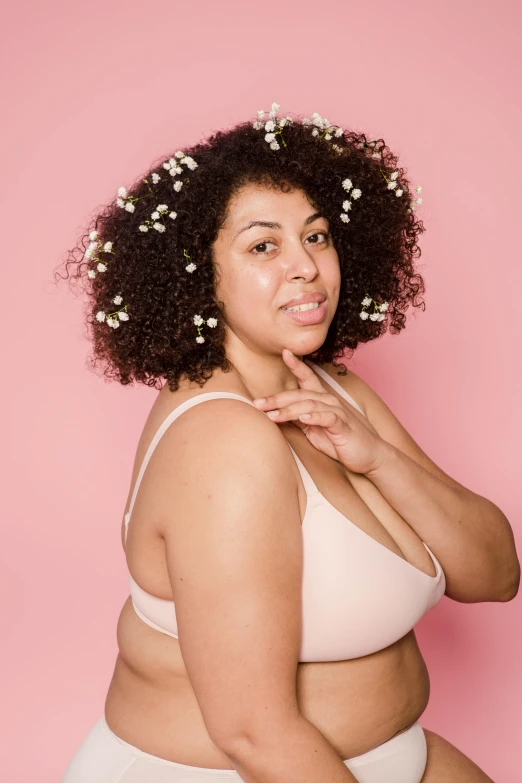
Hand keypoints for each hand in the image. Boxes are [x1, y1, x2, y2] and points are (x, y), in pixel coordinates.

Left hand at [252, 349, 385, 474]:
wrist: (371, 456)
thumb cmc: (342, 442)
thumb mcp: (315, 430)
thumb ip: (299, 419)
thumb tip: (277, 414)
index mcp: (322, 400)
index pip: (308, 378)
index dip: (296, 365)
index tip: (284, 352)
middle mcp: (330, 401)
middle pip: (300, 394)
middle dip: (277, 398)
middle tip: (257, 403)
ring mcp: (338, 412)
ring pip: (310, 404)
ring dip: (289, 409)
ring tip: (272, 415)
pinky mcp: (344, 426)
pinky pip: (328, 418)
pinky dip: (315, 416)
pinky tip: (303, 418)